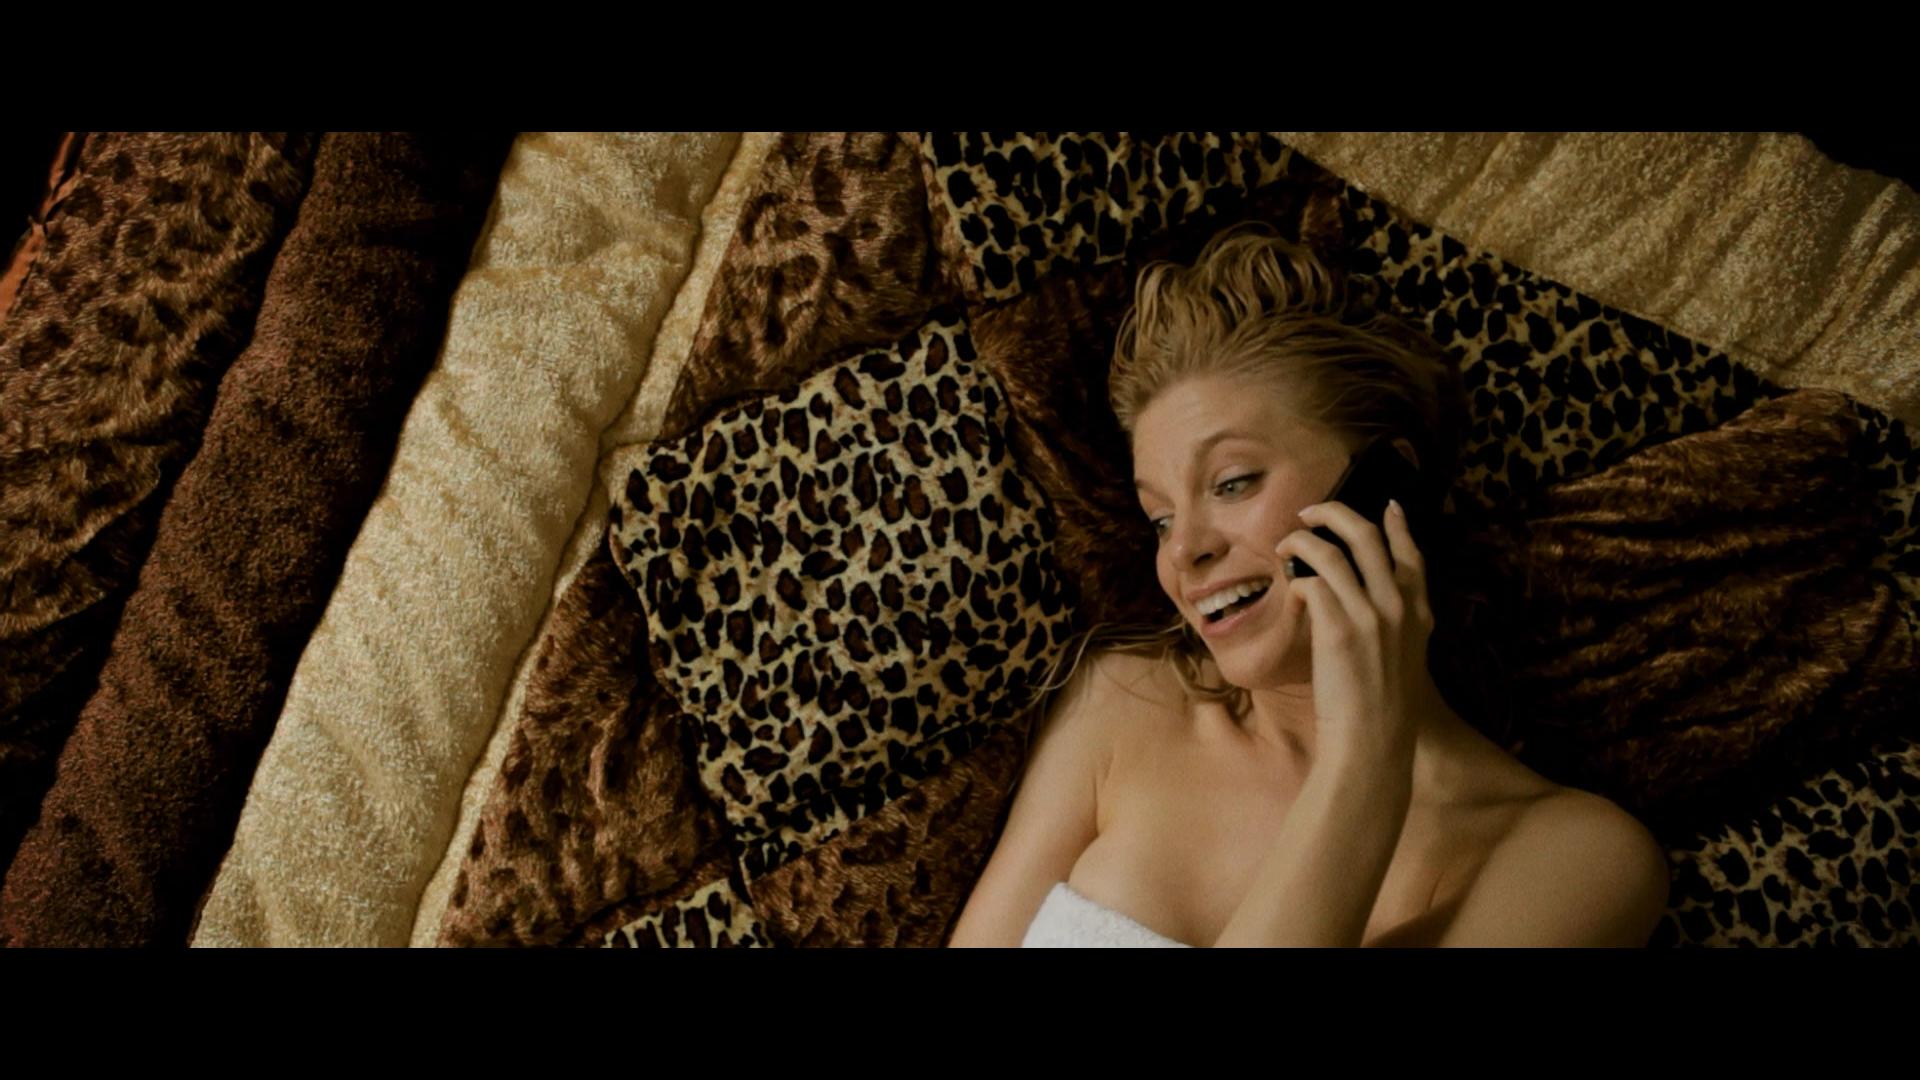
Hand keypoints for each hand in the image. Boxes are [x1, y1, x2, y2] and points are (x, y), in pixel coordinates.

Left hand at [1274, 499, 1437, 762]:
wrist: (1373, 742)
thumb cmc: (1383, 708)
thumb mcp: (1406, 658)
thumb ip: (1397, 625)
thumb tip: (1368, 600)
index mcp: (1419, 613)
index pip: (1412, 554)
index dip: (1398, 525)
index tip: (1387, 505)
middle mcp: (1398, 606)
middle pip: (1366, 535)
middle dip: (1334, 513)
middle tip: (1309, 512)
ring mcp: (1370, 615)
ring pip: (1331, 551)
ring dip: (1302, 541)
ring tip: (1284, 544)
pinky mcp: (1338, 629)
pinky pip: (1310, 583)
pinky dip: (1296, 581)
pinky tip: (1290, 590)